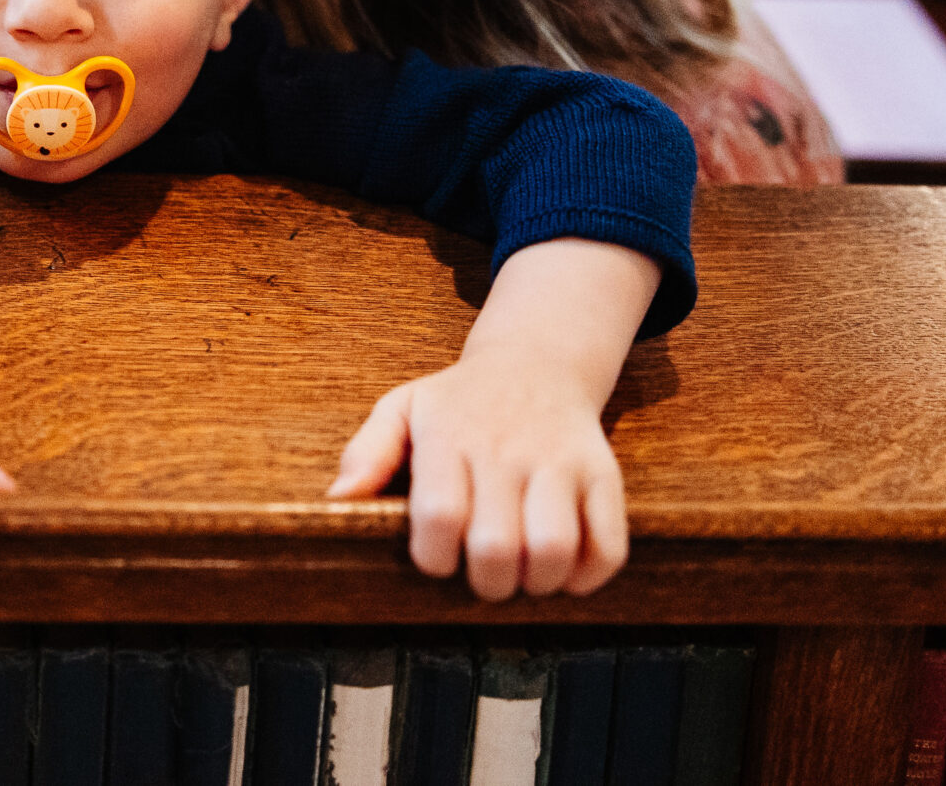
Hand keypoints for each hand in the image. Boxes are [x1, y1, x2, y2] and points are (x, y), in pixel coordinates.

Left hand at [328, 358, 625, 600]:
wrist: (536, 362)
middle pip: (495, 546)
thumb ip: (367, 451)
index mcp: (449, 435)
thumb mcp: (402, 408)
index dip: (433, 556)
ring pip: (553, 549)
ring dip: (536, 582)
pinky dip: (586, 576)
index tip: (437, 555)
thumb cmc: (458, 402)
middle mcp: (506, 448)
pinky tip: (564, 567)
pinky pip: (608, 546)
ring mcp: (559, 461)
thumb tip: (338, 499)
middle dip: (485, 582)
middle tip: (482, 573)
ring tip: (523, 572)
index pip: (438, 515)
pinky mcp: (603, 473)